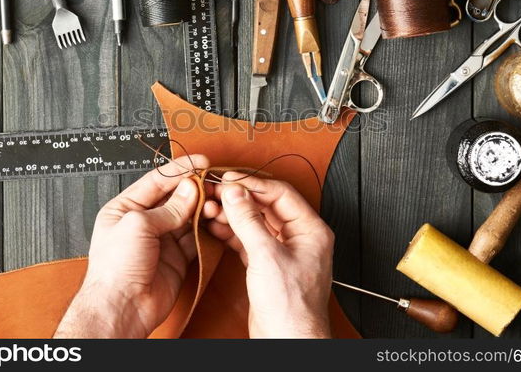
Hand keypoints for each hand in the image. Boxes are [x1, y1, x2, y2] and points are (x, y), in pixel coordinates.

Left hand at [55, 155, 209, 337]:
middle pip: (174, 197)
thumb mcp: (138, 225)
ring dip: (202, 209)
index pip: (156, 181)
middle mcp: (143, 223)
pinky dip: (206, 229)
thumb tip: (189, 190)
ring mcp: (161, 241)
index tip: (200, 162)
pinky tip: (214, 221)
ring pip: (187, 217)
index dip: (179, 169)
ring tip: (214, 202)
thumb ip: (168, 208)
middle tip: (212, 182)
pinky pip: (195, 238)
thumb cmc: (115, 269)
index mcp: (125, 209)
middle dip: (193, 189)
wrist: (122, 307)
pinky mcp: (176, 258)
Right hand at [204, 173, 333, 337]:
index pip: (280, 193)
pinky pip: (248, 239)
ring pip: (255, 222)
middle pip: (266, 206)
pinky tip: (216, 226)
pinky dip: (232, 232)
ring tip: (210, 208)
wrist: (288, 341)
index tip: (229, 179)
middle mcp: (299, 237)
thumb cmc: (292, 307)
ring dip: (232, 214)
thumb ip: (248, 220)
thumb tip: (235, 193)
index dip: (252, 183)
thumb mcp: (266, 256)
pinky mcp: (267, 265)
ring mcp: (283, 251)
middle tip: (215, 191)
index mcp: (310, 229)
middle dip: (239, 198)